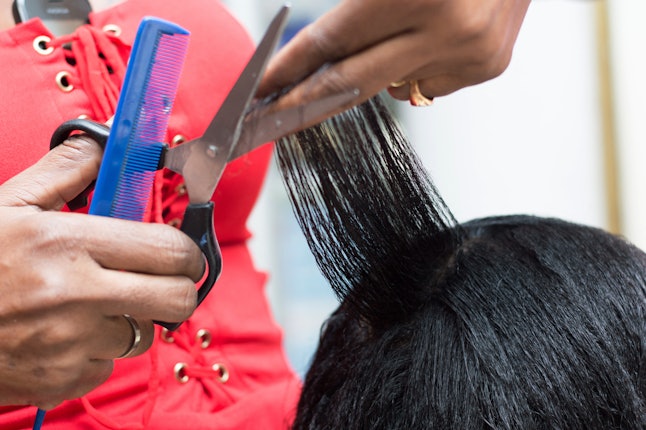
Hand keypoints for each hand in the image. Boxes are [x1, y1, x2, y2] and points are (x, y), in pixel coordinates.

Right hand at [0, 136, 202, 408]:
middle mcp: (75, 296)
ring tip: (92, 303)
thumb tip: (99, 146)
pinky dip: (96, 351)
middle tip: (159, 278)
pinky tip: (65, 333)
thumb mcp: (6, 206)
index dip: (186, 250)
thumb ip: (62, 173)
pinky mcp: (59, 381)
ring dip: (130, 318)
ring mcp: (69, 345)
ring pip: (143, 334)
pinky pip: (107, 366)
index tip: (181, 250)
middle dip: (177, 287)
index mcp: (65, 243)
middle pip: (177, 299)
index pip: (169, 250)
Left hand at [257, 0, 529, 124]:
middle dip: (304, 103)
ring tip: (397, 28)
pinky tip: (433, 34)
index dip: (289, 70)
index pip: (331, 43)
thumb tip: (317, 60)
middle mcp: (448, 27)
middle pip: (353, 83)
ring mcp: (472, 53)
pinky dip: (416, 67)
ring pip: (394, 86)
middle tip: (268, 121)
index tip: (258, 94)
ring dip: (376, 70)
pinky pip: (430, 84)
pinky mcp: (490, 66)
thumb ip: (356, 8)